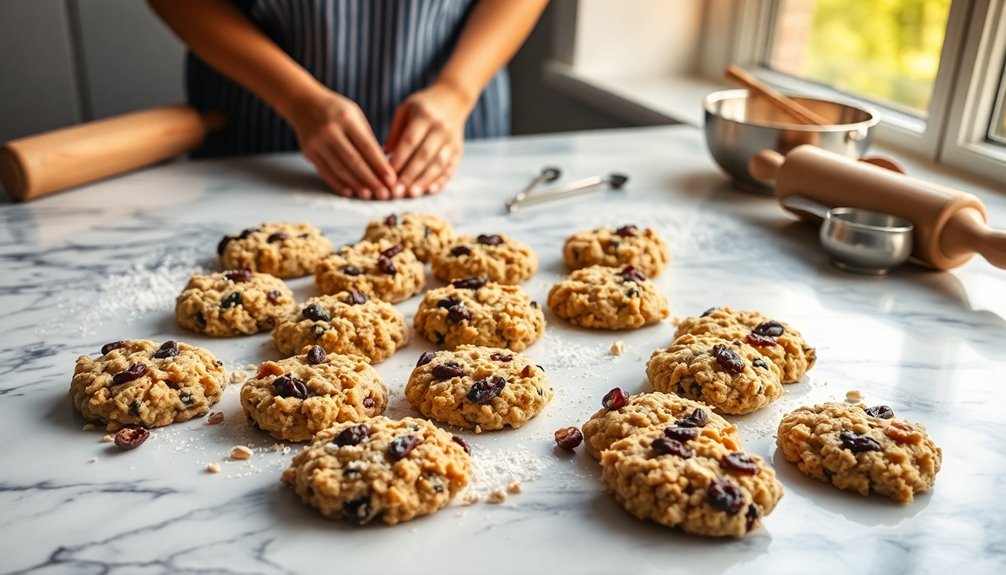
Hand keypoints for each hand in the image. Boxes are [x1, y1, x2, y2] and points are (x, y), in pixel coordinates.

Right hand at [288, 89, 396, 199]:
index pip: (367, 146)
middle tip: (383, 194)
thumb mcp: (355, 115)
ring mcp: (317, 143)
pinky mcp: (309, 153)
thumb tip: (381, 167)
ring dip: (355, 184)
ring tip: (368, 196)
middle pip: (353, 161)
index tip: (392, 180)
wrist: (304, 103)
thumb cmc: (337, 111)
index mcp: (346, 119)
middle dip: (370, 180)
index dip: (380, 165)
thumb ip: (367, 138)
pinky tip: (348, 192)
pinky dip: (337, 183)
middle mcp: (330, 131)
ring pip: (339, 169)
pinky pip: (325, 171)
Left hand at [385, 83, 470, 197]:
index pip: (410, 141)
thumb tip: (382, 156)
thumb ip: (395, 132)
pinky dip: (440, 181)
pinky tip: (430, 190)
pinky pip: (450, 168)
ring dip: (424, 181)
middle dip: (409, 175)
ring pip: (438, 164)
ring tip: (411, 194)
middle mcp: (441, 129)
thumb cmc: (422, 106)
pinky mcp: (459, 151)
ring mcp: (452, 141)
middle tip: (396, 191)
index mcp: (425, 116)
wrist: (453, 99)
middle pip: (424, 155)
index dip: (399, 159)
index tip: (387, 174)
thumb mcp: (405, 110)